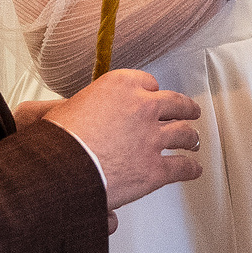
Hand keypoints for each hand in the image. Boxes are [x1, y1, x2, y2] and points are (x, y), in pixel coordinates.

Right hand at [42, 69, 202, 211]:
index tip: (151, 96)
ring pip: (183, 134)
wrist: (59, 166)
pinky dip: (189, 169)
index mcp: (120, 85)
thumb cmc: (58, 138)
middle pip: (174, 103)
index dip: (150, 92)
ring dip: (191, 137)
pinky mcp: (155, 168)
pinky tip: (192, 169)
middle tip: (188, 111)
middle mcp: (142, 107)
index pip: (146, 82)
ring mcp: (152, 138)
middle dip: (184, 108)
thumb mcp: (69, 108)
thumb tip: (86, 120)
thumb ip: (86, 110)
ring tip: (193, 140)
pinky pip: (181, 167)